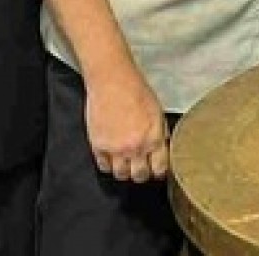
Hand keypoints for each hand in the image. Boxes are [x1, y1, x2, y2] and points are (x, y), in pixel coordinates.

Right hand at [84, 63, 169, 181]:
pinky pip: (104, 167)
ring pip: (121, 175)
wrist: (112, 81)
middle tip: (140, 167)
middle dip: (142, 173)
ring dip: (125, 171)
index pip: (159, 169)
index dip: (158, 170)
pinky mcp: (98, 146)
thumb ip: (159, 134)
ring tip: (125, 161)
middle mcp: (135, 148)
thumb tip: (161, 150)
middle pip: (140, 176)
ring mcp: (115, 149)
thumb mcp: (157, 113)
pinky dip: (108, 164)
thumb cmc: (137, 91)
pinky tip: (112, 155)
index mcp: (153, 138)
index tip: (156, 169)